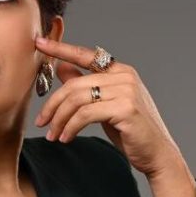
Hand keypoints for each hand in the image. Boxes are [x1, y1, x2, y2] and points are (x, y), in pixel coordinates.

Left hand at [34, 37, 184, 177]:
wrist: (156, 154)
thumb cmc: (130, 131)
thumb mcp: (103, 105)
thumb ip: (85, 87)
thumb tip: (60, 68)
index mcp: (120, 71)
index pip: (85, 55)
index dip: (61, 48)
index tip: (39, 42)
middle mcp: (124, 76)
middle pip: (74, 84)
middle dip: (53, 105)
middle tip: (41, 123)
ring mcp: (126, 91)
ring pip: (77, 99)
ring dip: (59, 119)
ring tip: (52, 135)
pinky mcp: (125, 108)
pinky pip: (85, 114)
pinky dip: (71, 127)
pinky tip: (66, 138)